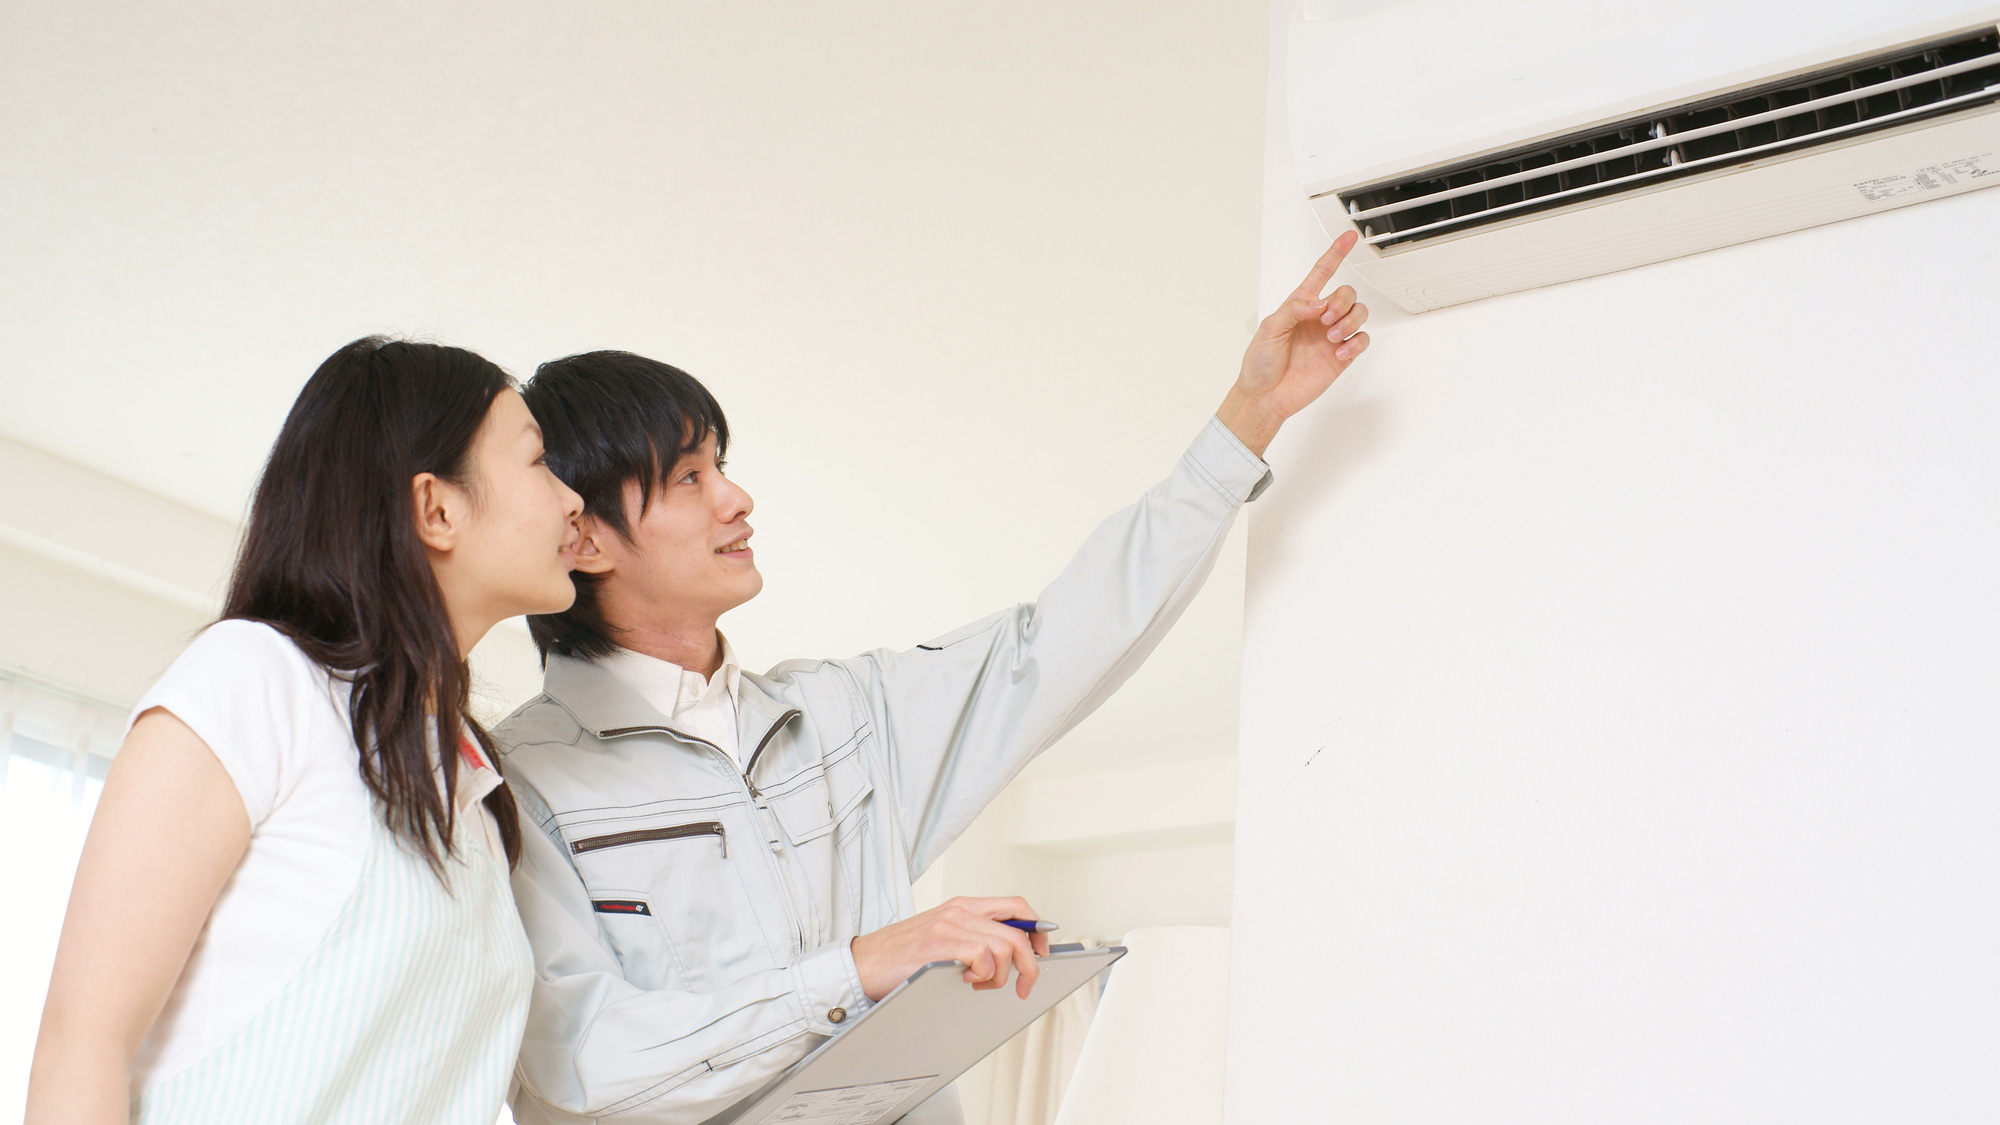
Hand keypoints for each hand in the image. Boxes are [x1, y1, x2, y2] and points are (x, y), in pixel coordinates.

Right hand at [849, 896, 1050, 1001]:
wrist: (863, 963)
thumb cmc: (902, 957)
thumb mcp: (944, 938)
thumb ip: (974, 939)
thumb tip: (1012, 956)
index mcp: (964, 906)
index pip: (1017, 907)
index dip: (1038, 930)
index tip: (1043, 952)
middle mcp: (961, 911)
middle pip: (1019, 930)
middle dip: (1031, 963)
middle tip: (1025, 985)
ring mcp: (950, 924)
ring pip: (1006, 946)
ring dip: (1001, 975)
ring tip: (981, 983)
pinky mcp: (940, 943)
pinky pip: (982, 957)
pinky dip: (982, 975)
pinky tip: (965, 980)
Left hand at [1218, 231, 1371, 456]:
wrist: (1266, 396)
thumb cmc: (1260, 363)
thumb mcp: (1269, 329)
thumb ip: (1294, 309)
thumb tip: (1319, 303)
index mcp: (1300, 305)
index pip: (1322, 273)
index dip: (1335, 253)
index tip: (1349, 236)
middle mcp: (1319, 318)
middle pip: (1346, 293)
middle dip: (1341, 302)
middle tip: (1325, 320)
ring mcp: (1331, 337)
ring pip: (1359, 313)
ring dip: (1350, 320)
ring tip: (1332, 337)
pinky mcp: (1341, 356)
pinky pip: (1361, 340)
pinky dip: (1355, 342)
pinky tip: (1339, 351)